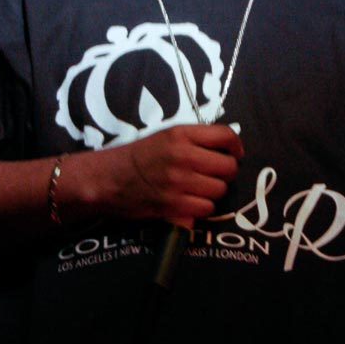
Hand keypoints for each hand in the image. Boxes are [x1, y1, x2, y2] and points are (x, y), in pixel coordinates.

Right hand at [100, 123, 242, 223]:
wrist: (108, 178)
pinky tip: (191, 202)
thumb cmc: (139, 156)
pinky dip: (202, 208)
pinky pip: (206, 208)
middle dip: (225, 172)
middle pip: (228, 167)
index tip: (235, 153)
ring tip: (199, 189)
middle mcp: (183, 156)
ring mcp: (179, 182)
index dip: (236, 146)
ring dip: (213, 192)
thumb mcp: (166, 136)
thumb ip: (195, 139)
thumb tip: (229, 148)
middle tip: (214, 174)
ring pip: (220, 190)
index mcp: (181, 134)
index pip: (225, 136)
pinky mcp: (174, 205)